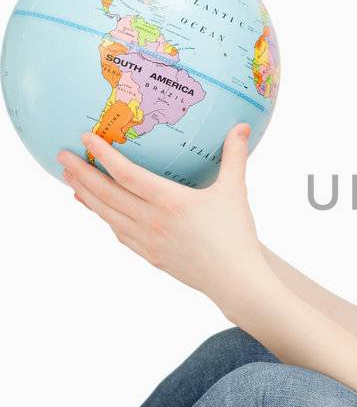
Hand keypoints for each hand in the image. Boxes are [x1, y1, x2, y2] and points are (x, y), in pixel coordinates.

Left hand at [57, 123, 267, 313]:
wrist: (234, 280)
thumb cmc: (236, 235)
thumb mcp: (235, 191)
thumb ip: (235, 156)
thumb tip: (243, 126)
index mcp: (170, 201)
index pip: (127, 175)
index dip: (104, 155)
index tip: (86, 138)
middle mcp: (152, 221)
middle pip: (107, 194)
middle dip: (81, 173)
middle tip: (62, 155)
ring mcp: (147, 241)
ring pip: (108, 215)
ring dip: (86, 196)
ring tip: (70, 181)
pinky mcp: (149, 256)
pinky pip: (119, 233)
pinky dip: (105, 218)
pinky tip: (99, 210)